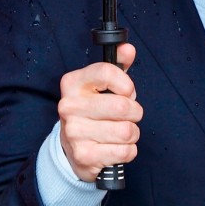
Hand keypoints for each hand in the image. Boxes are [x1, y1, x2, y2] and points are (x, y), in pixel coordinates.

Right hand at [58, 43, 142, 180]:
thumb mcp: (103, 84)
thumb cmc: (94, 109)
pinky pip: (125, 151)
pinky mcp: (83, 156)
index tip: (127, 91)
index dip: (126, 84)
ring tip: (120, 131)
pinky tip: (115, 146)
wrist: (72, 147)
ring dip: (132, 133)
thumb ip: (118, 64)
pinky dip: (128, 150)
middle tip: (127, 115)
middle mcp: (69, 106)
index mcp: (74, 83)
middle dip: (135, 112)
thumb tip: (128, 49)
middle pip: (123, 106)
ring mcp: (74, 132)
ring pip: (127, 131)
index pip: (108, 72)